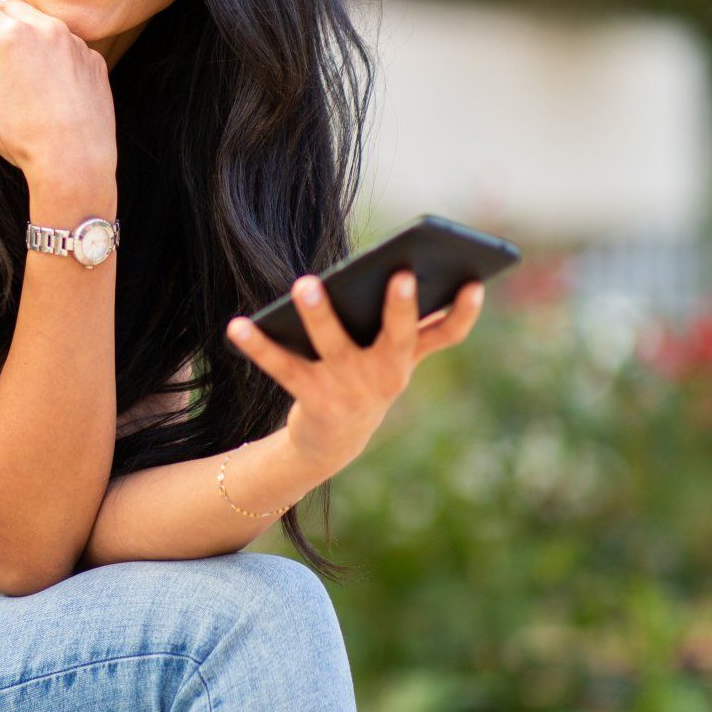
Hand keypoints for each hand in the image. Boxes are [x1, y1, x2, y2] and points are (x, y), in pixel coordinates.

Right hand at [0, 0, 116, 180]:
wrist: (74, 163)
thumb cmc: (21, 139)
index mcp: (12, 37)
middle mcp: (47, 30)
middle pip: (7, 7)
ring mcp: (75, 43)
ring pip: (38, 23)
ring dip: (17, 36)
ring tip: (8, 70)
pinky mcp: (92, 60)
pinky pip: (63, 46)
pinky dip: (45, 55)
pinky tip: (39, 84)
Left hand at [224, 270, 485, 465]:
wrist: (334, 442)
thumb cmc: (365, 378)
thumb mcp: (391, 355)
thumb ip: (404, 321)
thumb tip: (411, 269)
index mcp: (407, 359)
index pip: (447, 335)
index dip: (464, 312)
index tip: (474, 282)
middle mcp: (384, 374)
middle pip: (397, 336)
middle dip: (401, 307)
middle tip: (401, 273)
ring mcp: (348, 387)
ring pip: (333, 344)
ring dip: (320, 315)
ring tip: (305, 283)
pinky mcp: (311, 396)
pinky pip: (281, 365)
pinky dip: (257, 344)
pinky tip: (237, 324)